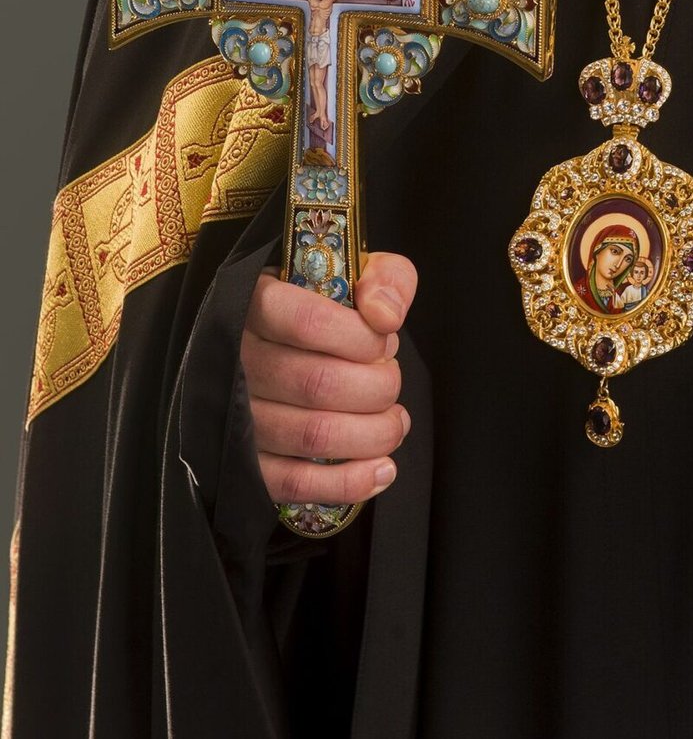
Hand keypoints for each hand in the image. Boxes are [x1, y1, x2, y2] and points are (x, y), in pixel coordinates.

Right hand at [241, 250, 416, 507]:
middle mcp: (236, 360)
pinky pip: (293, 482)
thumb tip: (386, 317)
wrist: (285, 342)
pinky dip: (347, 482)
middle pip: (317, 384)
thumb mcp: (359, 270)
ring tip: (395, 423)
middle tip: (392, 383)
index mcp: (257, 303)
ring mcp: (235, 417)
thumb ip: (385, 279)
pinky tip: (382, 469)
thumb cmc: (327, 305)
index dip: (361, 338)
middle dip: (377, 388)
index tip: (385, 343)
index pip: (308, 322)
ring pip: (311, 435)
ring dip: (372, 434)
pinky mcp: (244, 465)